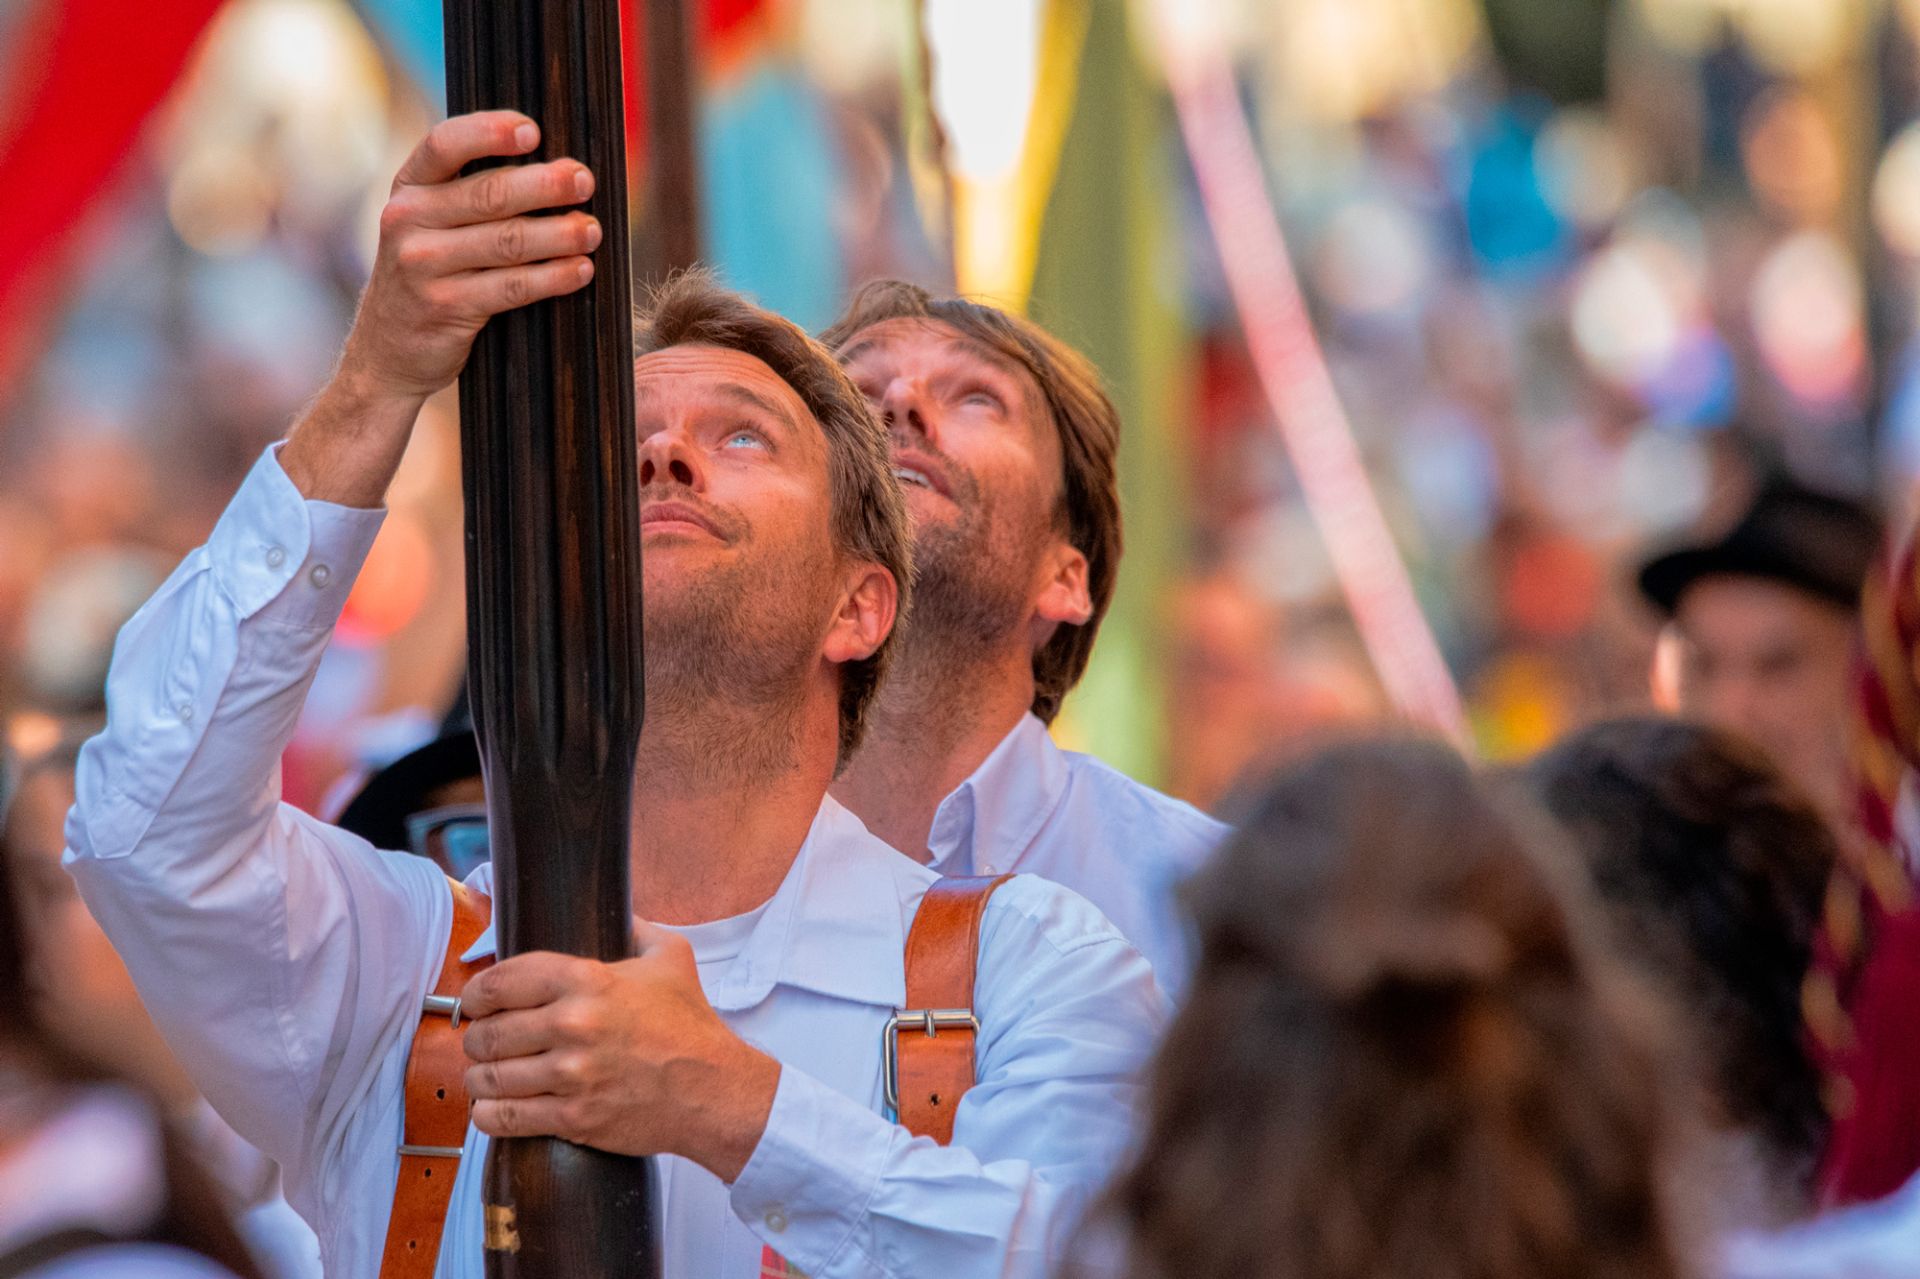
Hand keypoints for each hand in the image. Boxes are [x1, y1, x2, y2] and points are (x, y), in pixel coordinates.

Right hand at [346, 109, 600, 399]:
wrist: (389, 349)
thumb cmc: (430, 273)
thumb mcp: (431, 224)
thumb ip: (471, 193)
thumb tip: (555, 166)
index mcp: (409, 186)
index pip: (445, 143)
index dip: (490, 132)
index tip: (534, 131)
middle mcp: (408, 219)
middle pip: (490, 194)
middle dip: (545, 185)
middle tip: (585, 182)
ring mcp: (422, 264)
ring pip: (507, 241)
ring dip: (558, 234)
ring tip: (592, 230)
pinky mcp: (444, 306)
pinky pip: (511, 287)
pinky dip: (552, 277)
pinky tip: (581, 270)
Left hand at [460, 921, 781, 1182]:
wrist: (714, 1090)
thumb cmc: (691, 1025)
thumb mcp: (671, 957)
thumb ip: (637, 928)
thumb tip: (617, 912)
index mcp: (588, 980)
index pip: (501, 981)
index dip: (475, 992)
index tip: (473, 1002)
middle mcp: (573, 1025)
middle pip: (488, 1033)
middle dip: (478, 1038)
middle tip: (484, 1040)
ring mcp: (571, 1075)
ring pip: (488, 1077)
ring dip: (480, 1076)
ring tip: (487, 1074)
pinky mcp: (573, 1118)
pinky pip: (504, 1117)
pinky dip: (489, 1114)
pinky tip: (493, 1107)